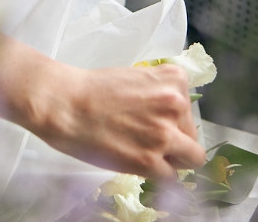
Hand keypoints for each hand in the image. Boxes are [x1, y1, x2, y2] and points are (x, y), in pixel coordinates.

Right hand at [0, 35, 205, 180]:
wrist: (64, 104)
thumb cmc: (90, 90)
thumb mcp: (134, 78)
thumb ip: (157, 95)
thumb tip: (168, 119)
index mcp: (173, 80)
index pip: (189, 110)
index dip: (174, 121)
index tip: (158, 124)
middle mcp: (175, 105)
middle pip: (193, 135)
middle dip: (176, 142)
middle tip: (150, 142)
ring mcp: (165, 134)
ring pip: (192, 159)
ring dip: (174, 160)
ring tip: (149, 156)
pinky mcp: (151, 161)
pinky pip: (171, 177)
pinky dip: (157, 175)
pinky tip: (139, 164)